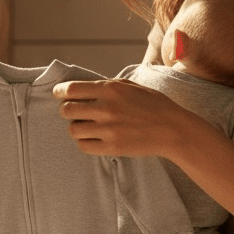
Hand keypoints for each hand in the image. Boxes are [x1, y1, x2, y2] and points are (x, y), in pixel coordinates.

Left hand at [53, 77, 185, 157]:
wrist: (174, 130)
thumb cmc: (153, 105)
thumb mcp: (131, 86)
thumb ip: (105, 86)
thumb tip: (80, 87)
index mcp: (110, 89)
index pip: (70, 89)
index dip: (59, 92)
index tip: (59, 95)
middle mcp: (106, 108)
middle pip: (66, 110)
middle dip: (67, 111)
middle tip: (76, 112)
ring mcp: (108, 129)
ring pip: (72, 130)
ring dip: (77, 127)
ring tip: (88, 126)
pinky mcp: (111, 147)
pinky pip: (82, 146)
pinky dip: (85, 142)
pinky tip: (95, 138)